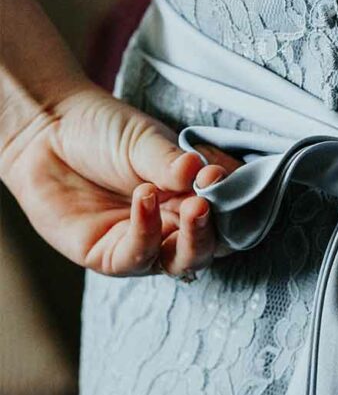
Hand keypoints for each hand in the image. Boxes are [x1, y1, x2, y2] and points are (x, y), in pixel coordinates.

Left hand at [1, 82, 236, 277]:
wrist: (47, 132)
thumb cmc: (103, 132)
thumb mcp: (146, 141)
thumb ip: (174, 163)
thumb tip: (205, 173)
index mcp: (193, 195)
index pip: (229, 212)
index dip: (233, 201)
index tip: (220, 174)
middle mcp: (175, 223)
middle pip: (214, 245)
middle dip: (217, 228)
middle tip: (208, 201)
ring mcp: (146, 242)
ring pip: (184, 262)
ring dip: (194, 238)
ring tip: (192, 206)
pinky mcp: (110, 256)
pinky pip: (138, 257)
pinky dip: (147, 231)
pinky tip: (144, 197)